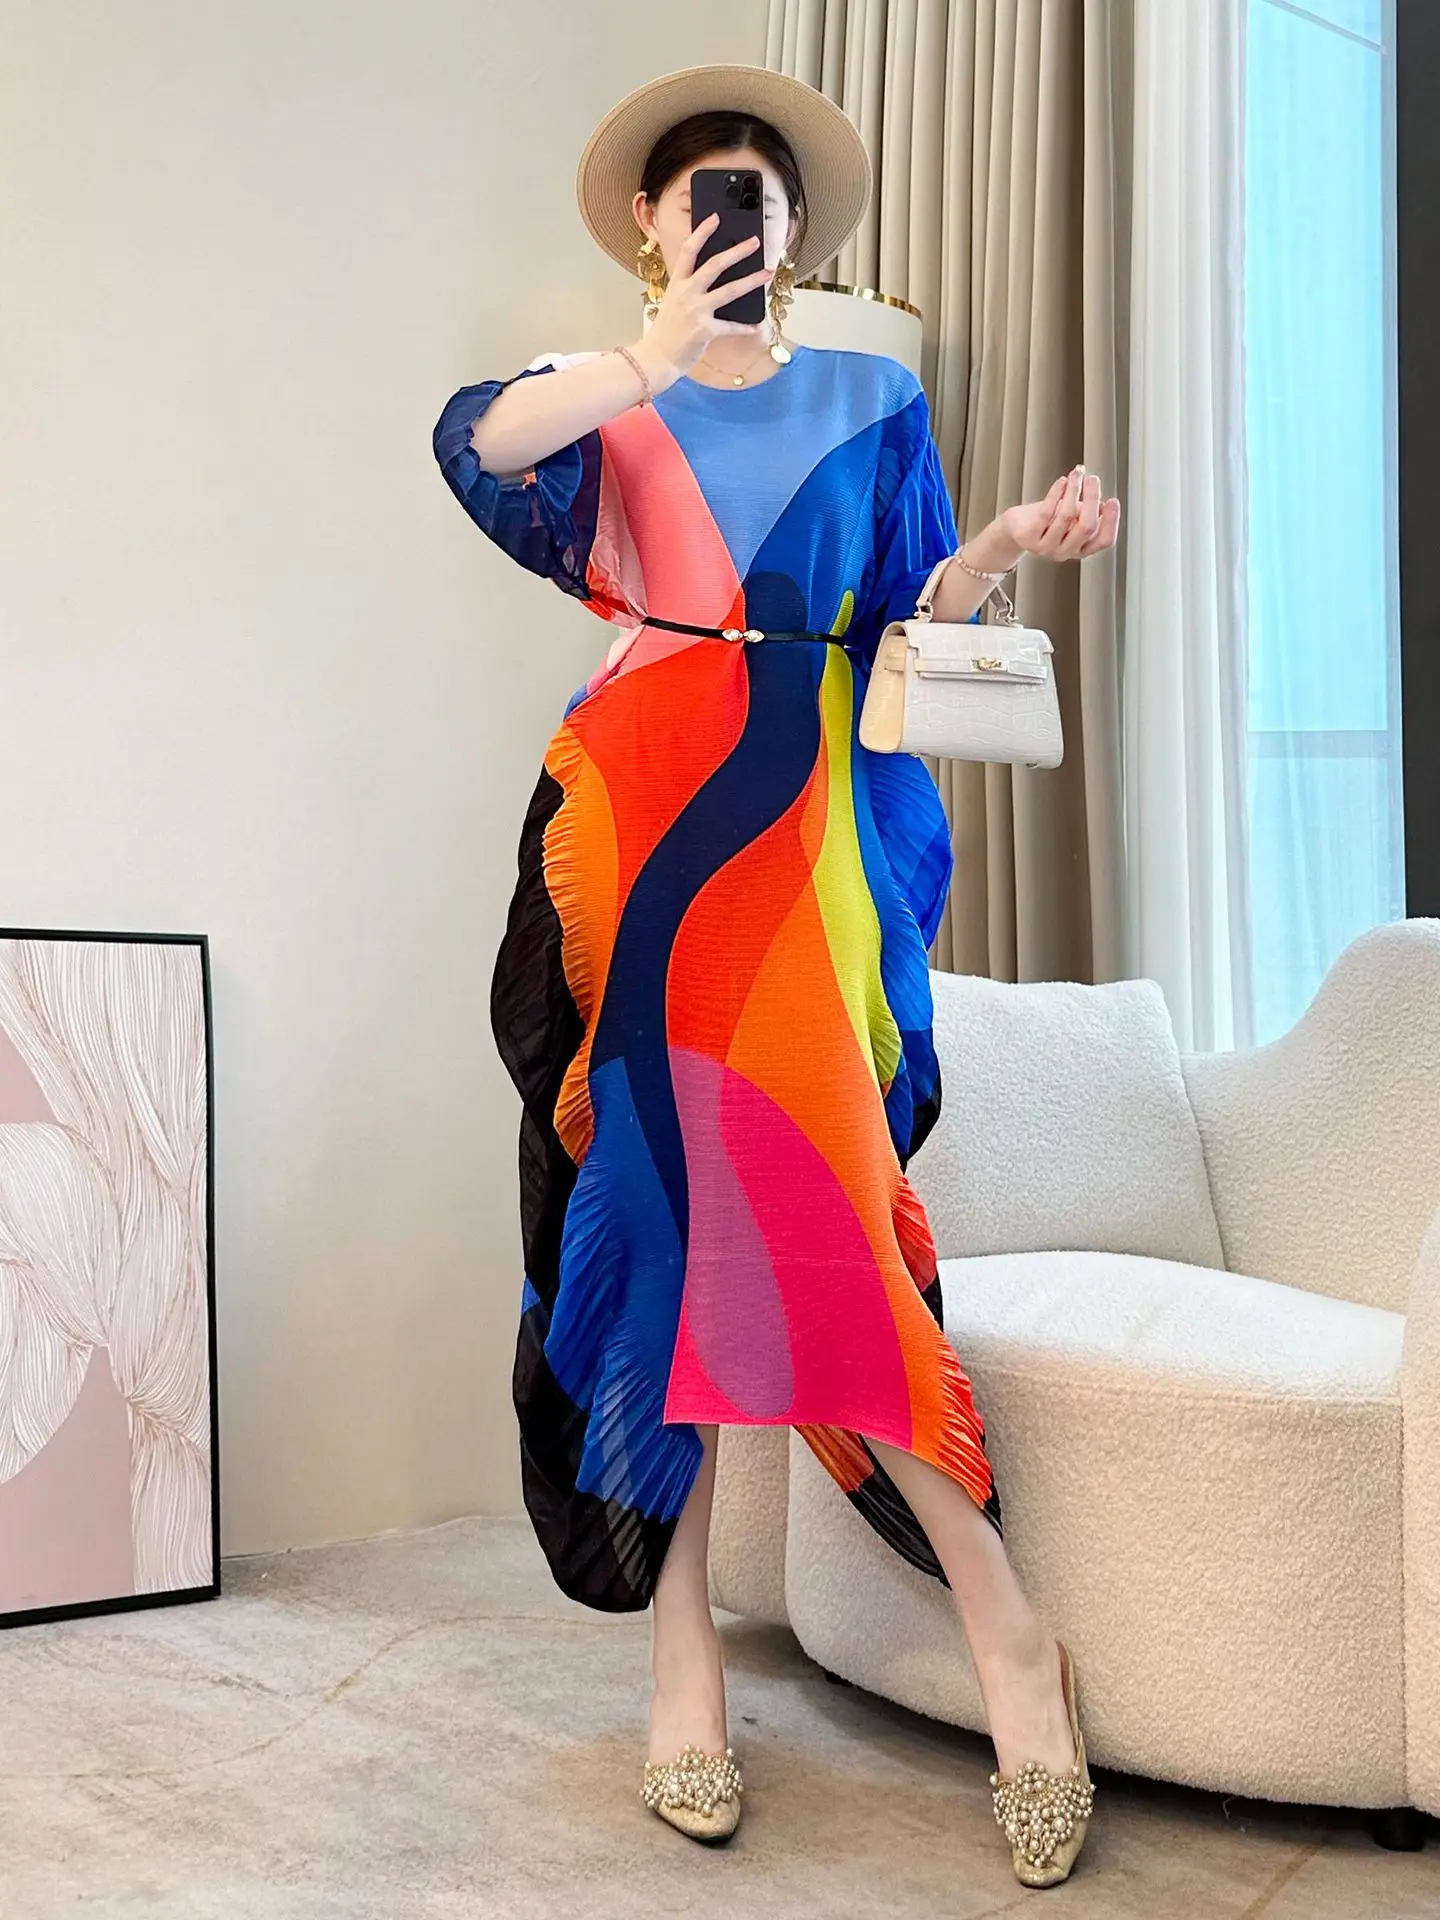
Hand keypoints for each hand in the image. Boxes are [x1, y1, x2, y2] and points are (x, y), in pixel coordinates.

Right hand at [634, 213, 773, 384]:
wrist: (657, 358)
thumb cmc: (667, 332)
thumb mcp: (673, 303)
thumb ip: (689, 289)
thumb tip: (714, 280)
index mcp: (677, 284)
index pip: (689, 250)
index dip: (703, 232)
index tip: (715, 218)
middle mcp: (687, 293)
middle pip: (715, 265)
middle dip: (737, 251)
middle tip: (754, 242)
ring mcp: (696, 311)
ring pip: (730, 291)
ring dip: (752, 281)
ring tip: (767, 272)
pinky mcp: (706, 331)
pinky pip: (731, 327)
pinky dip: (745, 327)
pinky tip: (756, 325)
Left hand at [1002, 466, 1120, 561]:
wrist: (1016, 527)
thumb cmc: (1048, 519)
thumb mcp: (1073, 516)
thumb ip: (1089, 512)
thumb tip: (1104, 501)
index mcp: (1081, 549)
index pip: (1104, 540)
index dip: (1112, 521)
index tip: (1113, 500)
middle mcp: (1065, 552)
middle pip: (1087, 526)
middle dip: (1092, 499)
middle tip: (1093, 479)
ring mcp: (1046, 548)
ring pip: (1066, 516)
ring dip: (1074, 490)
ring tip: (1076, 474)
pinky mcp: (1029, 538)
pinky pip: (1046, 512)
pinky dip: (1056, 493)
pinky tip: (1061, 481)